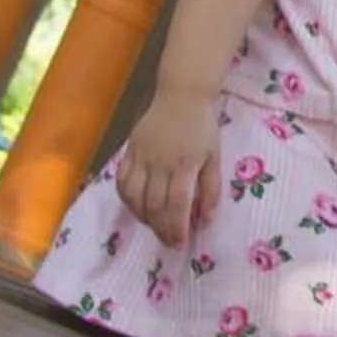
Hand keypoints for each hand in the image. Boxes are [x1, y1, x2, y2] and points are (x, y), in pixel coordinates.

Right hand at [116, 89, 220, 248]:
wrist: (181, 94)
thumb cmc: (202, 126)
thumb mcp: (215, 156)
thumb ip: (211, 189)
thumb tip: (205, 219)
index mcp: (185, 164)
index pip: (177, 204)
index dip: (177, 227)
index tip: (180, 242)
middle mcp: (160, 162)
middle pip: (154, 205)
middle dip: (161, 229)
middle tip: (169, 242)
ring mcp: (142, 156)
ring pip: (134, 196)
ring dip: (143, 217)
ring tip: (153, 227)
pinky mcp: (130, 150)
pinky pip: (121, 180)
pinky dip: (126, 199)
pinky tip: (136, 207)